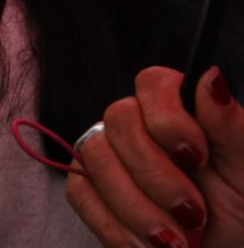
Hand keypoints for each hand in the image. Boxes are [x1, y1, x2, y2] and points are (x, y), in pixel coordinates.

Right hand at [66, 66, 243, 247]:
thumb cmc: (243, 212)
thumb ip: (230, 125)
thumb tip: (211, 76)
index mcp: (179, 111)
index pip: (151, 83)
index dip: (168, 118)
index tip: (198, 156)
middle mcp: (138, 126)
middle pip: (118, 120)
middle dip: (156, 175)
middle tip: (194, 213)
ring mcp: (108, 156)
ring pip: (97, 159)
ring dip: (139, 208)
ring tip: (177, 241)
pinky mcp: (88, 188)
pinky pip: (80, 194)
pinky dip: (117, 227)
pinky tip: (148, 246)